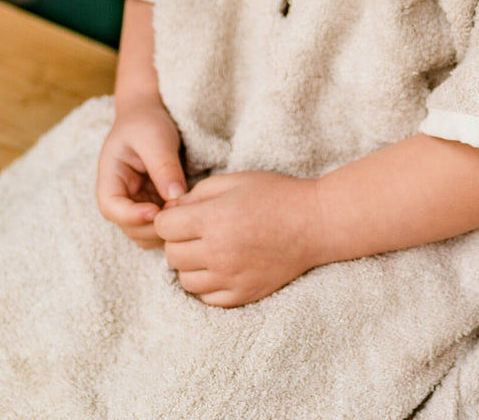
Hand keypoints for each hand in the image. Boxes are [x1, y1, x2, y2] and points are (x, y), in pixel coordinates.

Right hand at [96, 96, 186, 247]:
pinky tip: (189, 208)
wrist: (150, 114)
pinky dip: (173, 225)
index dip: (131, 216)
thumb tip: (175, 196)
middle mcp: (120, 198)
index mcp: (110, 178)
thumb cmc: (147, 122)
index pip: (111, 208)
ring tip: (187, 207)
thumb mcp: (155, 137)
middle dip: (155, 225)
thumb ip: (163, 166)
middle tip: (181, 208)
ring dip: (166, 229)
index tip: (155, 211)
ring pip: (146, 234)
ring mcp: (137, 205)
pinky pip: (160, 226)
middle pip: (130, 228)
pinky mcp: (153, 206)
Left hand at [153, 170, 319, 305]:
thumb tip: (170, 212)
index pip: (165, 227)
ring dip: (191, 265)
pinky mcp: (242, 295)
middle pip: (171, 255)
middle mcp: (218, 253)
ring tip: (210, 249)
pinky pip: (206, 298)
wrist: (314, 223)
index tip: (183, 214)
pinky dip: (207, 284)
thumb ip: (198, 193)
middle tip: (197, 231)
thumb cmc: (275, 195)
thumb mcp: (235, 181)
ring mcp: (230, 278)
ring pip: (185, 280)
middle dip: (178, 241)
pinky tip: (221, 267)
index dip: (169, 218)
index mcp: (214, 219)